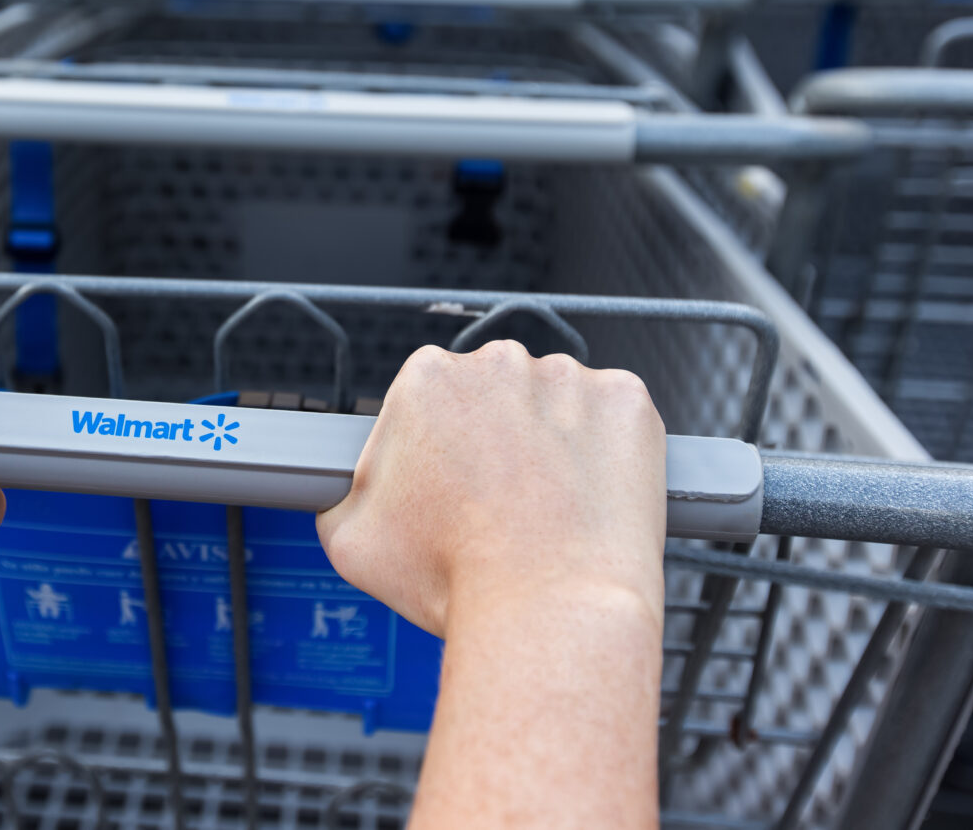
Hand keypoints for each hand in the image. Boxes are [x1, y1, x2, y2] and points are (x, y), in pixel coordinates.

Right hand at [317, 341, 665, 637]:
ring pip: (555, 405)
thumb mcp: (349, 540)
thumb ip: (345, 490)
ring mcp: (570, 378)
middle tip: (499, 504)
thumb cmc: (452, 578)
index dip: (437, 449)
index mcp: (426, 379)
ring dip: (550, 443)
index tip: (451, 488)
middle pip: (494, 395)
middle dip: (495, 439)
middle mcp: (498, 362)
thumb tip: (352, 485)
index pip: (430, 402)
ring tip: (548, 509)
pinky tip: (588, 498)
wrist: (548, 611)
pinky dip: (605, 451)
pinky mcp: (627, 403)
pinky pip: (612, 419)